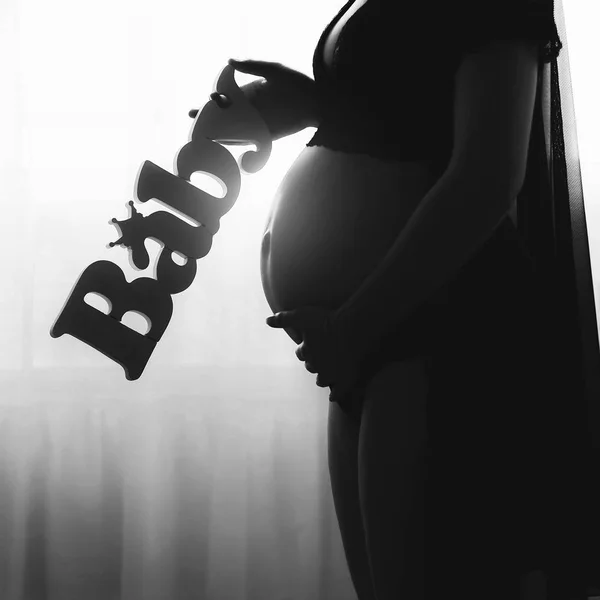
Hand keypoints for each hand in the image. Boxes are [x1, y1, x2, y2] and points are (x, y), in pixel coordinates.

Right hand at [191, 59, 318, 137]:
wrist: (318, 102)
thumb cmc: (298, 83)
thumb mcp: (274, 70)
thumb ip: (252, 65)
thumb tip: (229, 60)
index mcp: (249, 93)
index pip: (226, 98)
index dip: (213, 101)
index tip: (208, 101)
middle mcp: (250, 111)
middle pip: (224, 117)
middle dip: (208, 120)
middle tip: (195, 121)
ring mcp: (257, 125)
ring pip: (231, 131)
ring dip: (217, 134)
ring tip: (203, 136)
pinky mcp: (266, 137)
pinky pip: (247, 144)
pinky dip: (234, 145)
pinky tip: (222, 145)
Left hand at [266, 306, 361, 403]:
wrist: (352, 329)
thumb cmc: (327, 321)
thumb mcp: (302, 316)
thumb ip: (284, 319)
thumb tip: (266, 320)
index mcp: (307, 351)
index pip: (301, 353)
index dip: (305, 349)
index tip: (309, 345)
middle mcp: (316, 365)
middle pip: (311, 367)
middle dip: (314, 362)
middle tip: (322, 356)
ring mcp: (331, 374)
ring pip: (322, 380)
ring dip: (323, 377)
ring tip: (327, 373)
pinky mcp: (345, 380)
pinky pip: (338, 392)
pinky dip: (335, 395)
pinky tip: (333, 397)